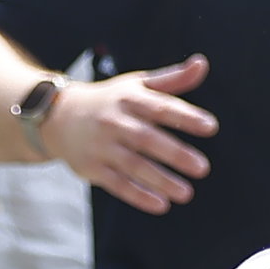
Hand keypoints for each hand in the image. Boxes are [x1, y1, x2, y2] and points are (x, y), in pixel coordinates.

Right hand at [43, 57, 216, 210]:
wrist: (58, 117)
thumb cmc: (109, 100)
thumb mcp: (137, 85)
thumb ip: (172, 79)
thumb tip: (202, 63)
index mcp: (129, 99)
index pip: (161, 108)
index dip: (185, 117)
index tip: (210, 127)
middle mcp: (113, 122)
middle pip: (147, 139)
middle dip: (176, 154)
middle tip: (203, 168)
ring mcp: (100, 146)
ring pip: (133, 165)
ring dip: (160, 180)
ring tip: (186, 193)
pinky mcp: (90, 167)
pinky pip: (116, 184)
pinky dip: (138, 196)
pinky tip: (161, 205)